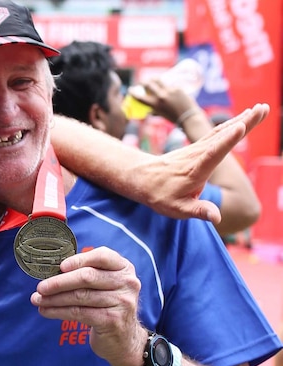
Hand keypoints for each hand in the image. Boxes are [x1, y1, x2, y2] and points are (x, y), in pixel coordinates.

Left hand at [30, 247, 146, 365]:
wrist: (123, 339)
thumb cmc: (108, 307)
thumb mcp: (105, 286)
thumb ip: (87, 274)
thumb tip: (52, 272)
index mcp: (124, 268)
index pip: (102, 256)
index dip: (78, 260)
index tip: (59, 266)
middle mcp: (127, 283)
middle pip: (87, 277)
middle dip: (59, 282)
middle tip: (40, 287)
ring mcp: (122, 302)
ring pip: (79, 296)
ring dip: (54, 299)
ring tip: (38, 300)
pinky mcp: (112, 320)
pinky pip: (78, 313)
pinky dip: (58, 311)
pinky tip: (46, 311)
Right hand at [130, 79, 195, 124]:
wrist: (189, 117)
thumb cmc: (174, 118)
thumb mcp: (161, 114)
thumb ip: (155, 110)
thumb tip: (149, 109)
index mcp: (155, 105)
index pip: (140, 97)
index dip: (133, 92)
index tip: (130, 90)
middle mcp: (161, 96)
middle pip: (149, 84)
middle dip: (143, 82)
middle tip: (143, 83)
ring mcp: (169, 91)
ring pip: (158, 80)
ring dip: (153, 79)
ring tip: (152, 79)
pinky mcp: (177, 87)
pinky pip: (169, 84)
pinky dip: (165, 85)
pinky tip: (166, 86)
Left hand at [132, 103, 268, 223]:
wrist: (141, 178)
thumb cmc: (160, 196)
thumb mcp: (177, 209)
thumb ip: (198, 211)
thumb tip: (216, 217)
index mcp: (195, 171)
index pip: (212, 154)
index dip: (227, 141)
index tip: (240, 127)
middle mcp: (197, 155)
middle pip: (222, 136)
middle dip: (244, 122)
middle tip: (263, 108)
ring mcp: (197, 149)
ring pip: (221, 131)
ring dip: (242, 119)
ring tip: (261, 108)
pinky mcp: (198, 147)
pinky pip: (217, 133)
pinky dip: (232, 124)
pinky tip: (244, 118)